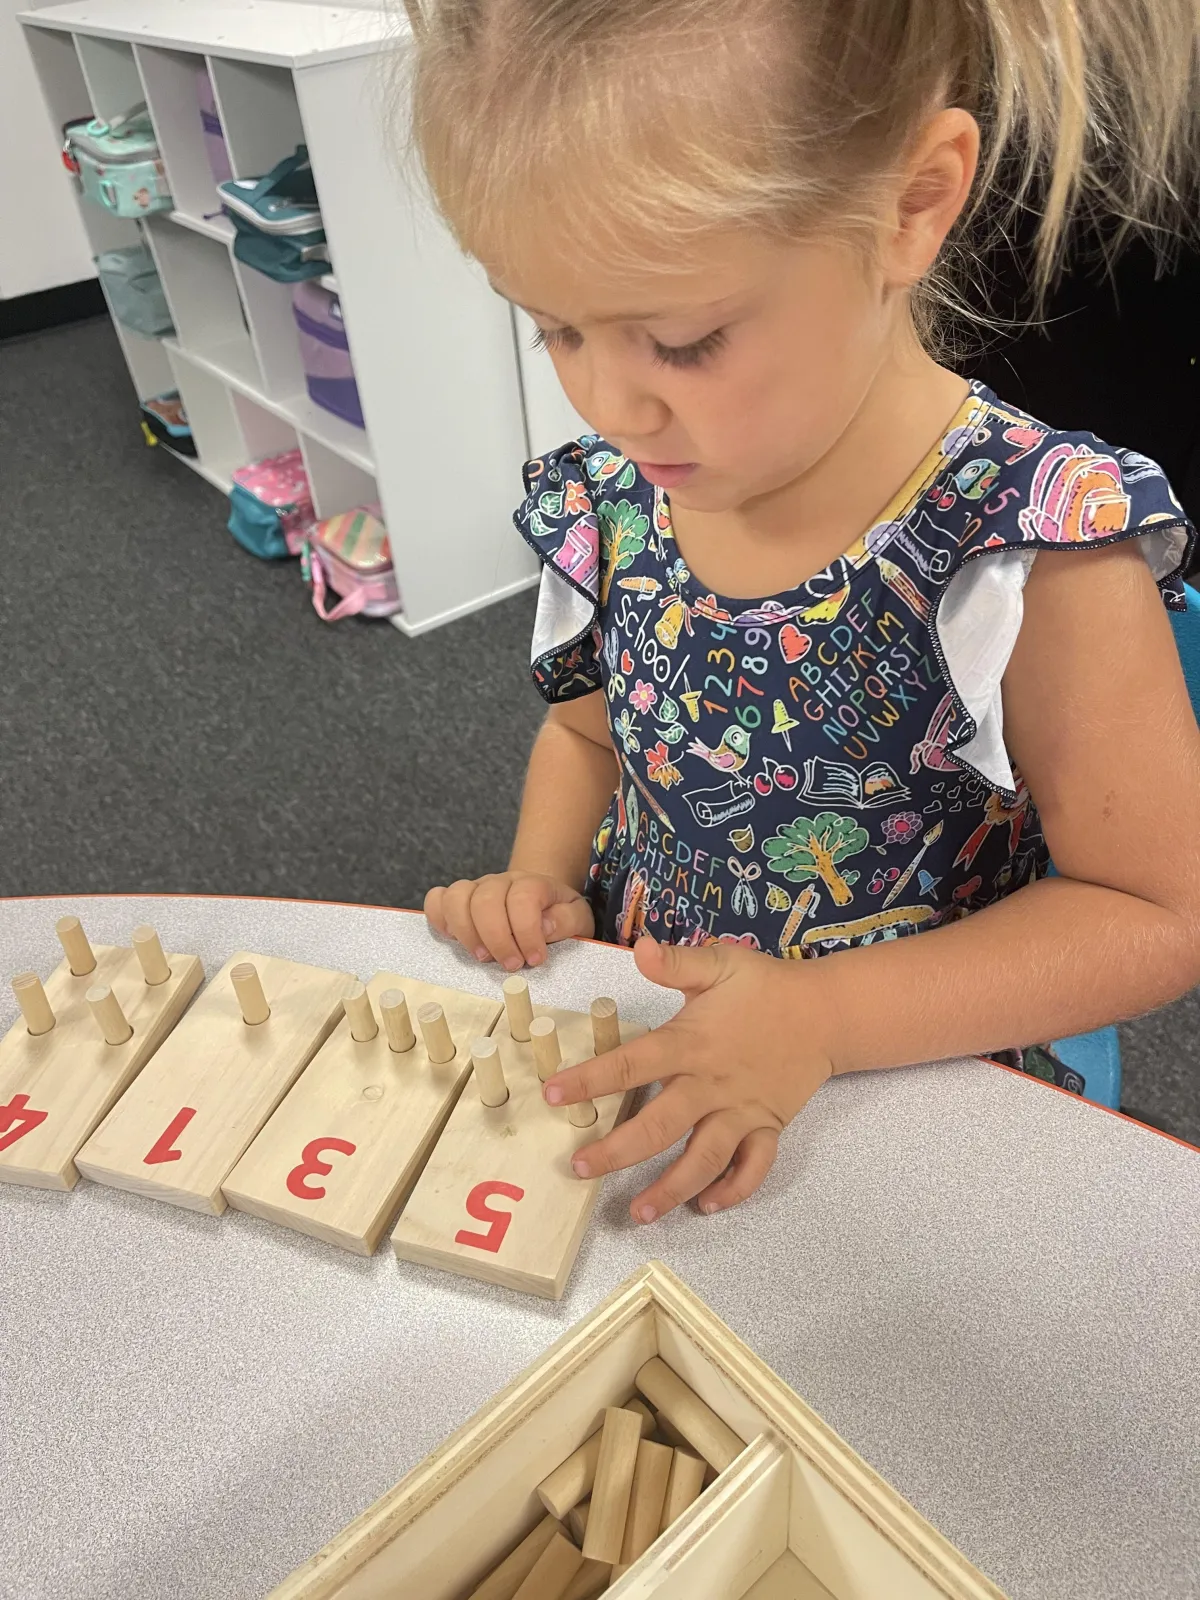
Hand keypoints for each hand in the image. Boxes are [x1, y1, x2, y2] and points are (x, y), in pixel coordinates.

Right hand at [424, 872, 594, 969]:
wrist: (543, 901)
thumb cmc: (559, 915)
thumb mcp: (579, 919)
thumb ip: (567, 920)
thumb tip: (544, 926)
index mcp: (534, 883)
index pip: (523, 899)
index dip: (527, 932)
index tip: (535, 959)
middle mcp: (502, 881)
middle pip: (486, 900)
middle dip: (497, 938)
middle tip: (511, 964)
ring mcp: (477, 888)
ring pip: (457, 897)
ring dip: (467, 932)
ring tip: (483, 957)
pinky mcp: (459, 900)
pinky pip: (437, 899)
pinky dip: (440, 920)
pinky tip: (455, 940)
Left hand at [543, 936, 832, 1220]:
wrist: (827, 1011)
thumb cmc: (766, 986)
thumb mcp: (721, 963)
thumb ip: (678, 962)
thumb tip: (640, 948)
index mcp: (691, 1044)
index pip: (631, 1065)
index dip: (589, 1081)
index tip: (552, 1094)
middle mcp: (712, 1085)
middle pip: (659, 1127)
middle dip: (617, 1152)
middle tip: (580, 1169)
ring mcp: (742, 1111)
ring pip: (703, 1159)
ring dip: (671, 1189)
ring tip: (639, 1213)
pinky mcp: (768, 1127)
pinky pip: (752, 1168)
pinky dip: (732, 1190)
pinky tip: (707, 1205)